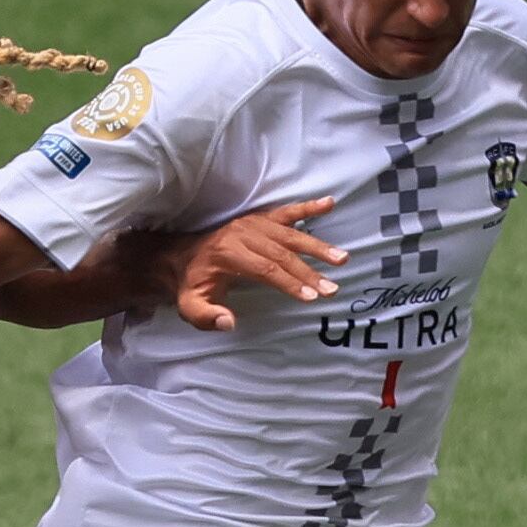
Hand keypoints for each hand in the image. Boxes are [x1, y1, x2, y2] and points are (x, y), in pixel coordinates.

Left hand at [174, 197, 346, 329]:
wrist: (183, 257)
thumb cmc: (192, 284)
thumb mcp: (190, 306)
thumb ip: (206, 316)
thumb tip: (229, 322)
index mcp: (228, 253)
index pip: (265, 269)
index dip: (289, 283)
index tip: (311, 297)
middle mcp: (243, 234)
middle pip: (282, 253)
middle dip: (310, 272)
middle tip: (332, 289)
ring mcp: (253, 223)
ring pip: (290, 235)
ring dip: (317, 246)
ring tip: (342, 258)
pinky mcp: (261, 219)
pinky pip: (287, 212)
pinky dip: (308, 207)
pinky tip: (329, 203)